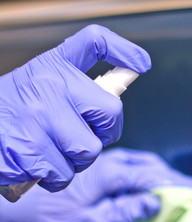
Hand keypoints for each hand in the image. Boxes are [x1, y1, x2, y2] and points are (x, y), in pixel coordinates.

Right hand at [0, 25, 150, 191]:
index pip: (95, 42)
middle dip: (105, 132)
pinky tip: (39, 163)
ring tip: (55, 150)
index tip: (142, 63)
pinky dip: (56, 177)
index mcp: (55, 65)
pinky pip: (64, 174)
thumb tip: (115, 103)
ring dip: (77, 160)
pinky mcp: (29, 150)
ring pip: (89, 151)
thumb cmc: (16, 110)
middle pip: (111, 112)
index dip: (124, 50)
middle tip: (85, 135)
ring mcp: (38, 116)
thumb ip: (77, 90)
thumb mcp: (42, 86)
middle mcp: (50, 84)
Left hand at [0, 148, 191, 221]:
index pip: (152, 177)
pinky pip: (138, 165)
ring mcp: (112, 160)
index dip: (177, 185)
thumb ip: (123, 211)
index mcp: (110, 174)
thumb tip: (152, 205)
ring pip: (147, 163)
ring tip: (180, 188)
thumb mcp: (90, 220)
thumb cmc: (56, 213)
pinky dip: (153, 173)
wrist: (32, 201)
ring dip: (165, 176)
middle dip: (176, 179)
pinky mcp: (110, 164)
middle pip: (153, 167)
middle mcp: (113, 162)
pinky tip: (158, 182)